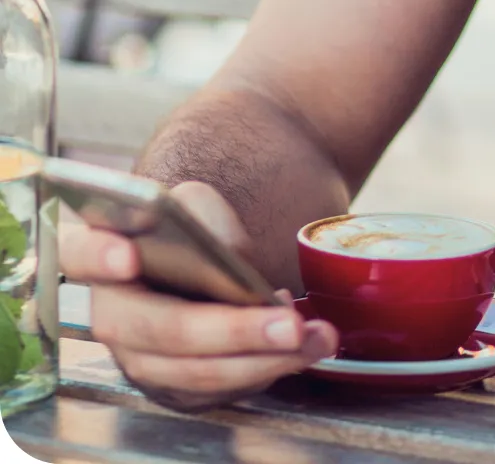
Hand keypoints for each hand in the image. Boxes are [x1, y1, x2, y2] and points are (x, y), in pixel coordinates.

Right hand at [60, 181, 337, 411]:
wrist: (205, 258)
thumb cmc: (193, 226)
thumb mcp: (196, 204)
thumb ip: (201, 219)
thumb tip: (225, 257)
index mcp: (102, 255)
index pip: (79, 255)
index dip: (100, 257)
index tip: (128, 254)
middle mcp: (113, 315)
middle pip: (160, 331)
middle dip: (229, 331)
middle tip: (287, 322)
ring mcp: (141, 358)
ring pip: (195, 372)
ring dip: (261, 359)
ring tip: (314, 336)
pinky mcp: (175, 385)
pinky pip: (218, 390)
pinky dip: (265, 369)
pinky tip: (301, 346)